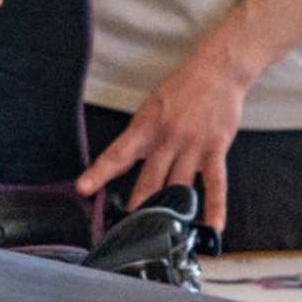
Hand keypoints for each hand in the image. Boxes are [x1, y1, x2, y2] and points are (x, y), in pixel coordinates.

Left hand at [74, 54, 247, 230]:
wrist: (218, 69)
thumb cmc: (183, 87)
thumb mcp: (153, 105)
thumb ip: (144, 135)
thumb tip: (132, 159)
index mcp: (146, 126)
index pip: (118, 153)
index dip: (99, 173)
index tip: (84, 188)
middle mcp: (167, 138)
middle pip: (148, 178)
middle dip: (138, 203)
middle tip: (127, 226)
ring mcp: (192, 145)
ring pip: (178, 185)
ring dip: (170, 209)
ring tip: (162, 232)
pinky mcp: (215, 148)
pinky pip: (215, 183)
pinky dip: (214, 207)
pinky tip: (213, 227)